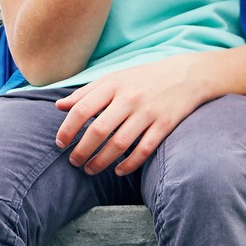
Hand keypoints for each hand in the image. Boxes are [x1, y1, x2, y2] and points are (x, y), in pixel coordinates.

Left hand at [53, 54, 215, 175]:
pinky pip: (144, 149)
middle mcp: (129, 98)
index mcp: (113, 86)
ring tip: (91, 169)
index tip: (60, 143)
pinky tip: (119, 170)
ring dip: (102, 160)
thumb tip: (59, 106)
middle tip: (74, 162)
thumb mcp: (114, 79)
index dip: (68, 129)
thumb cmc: (144, 78)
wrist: (187, 75)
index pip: (82, 110)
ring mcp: (148, 112)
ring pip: (120, 143)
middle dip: (82, 150)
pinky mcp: (165, 124)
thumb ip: (87, 93)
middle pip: (99, 130)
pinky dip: (130, 163)